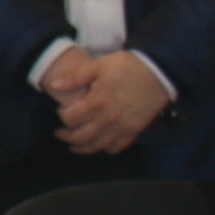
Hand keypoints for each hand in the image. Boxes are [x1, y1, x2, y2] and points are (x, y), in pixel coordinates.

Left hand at [51, 49, 173, 157]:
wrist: (159, 73)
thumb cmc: (128, 67)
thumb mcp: (100, 65)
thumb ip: (75, 77)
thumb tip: (54, 85)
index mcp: (97, 102)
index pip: (70, 118)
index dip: (62, 116)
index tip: (62, 111)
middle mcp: (107, 119)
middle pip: (80, 137)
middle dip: (66, 136)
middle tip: (59, 133)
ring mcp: (121, 128)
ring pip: (96, 146)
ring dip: (82, 148)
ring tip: (73, 146)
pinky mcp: (134, 132)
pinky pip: (116, 147)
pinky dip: (104, 149)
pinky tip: (98, 144)